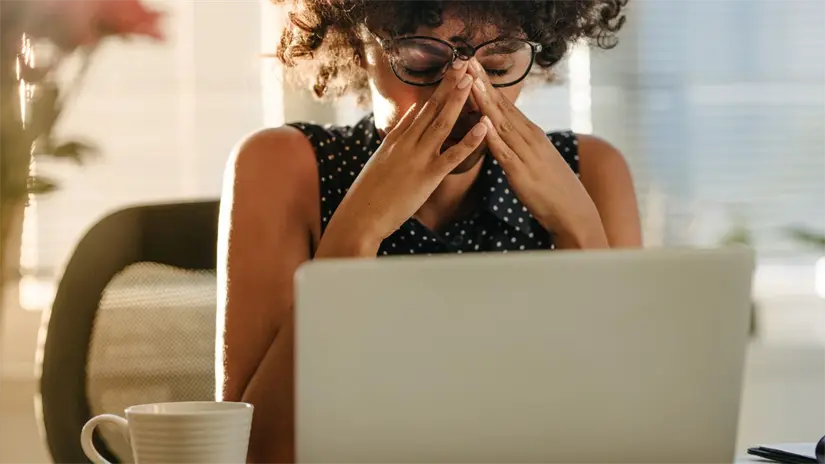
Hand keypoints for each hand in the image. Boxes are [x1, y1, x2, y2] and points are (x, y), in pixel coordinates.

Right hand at [317, 60, 488, 256]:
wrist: (360, 216)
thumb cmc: (368, 194)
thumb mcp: (380, 161)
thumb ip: (396, 139)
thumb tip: (409, 118)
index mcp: (395, 139)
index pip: (420, 109)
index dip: (437, 90)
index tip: (450, 72)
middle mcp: (406, 143)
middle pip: (431, 108)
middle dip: (449, 85)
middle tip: (464, 64)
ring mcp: (417, 157)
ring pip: (442, 123)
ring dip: (458, 100)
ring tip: (471, 80)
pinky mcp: (428, 176)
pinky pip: (453, 155)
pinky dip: (470, 140)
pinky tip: (484, 127)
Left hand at [467, 59, 607, 247]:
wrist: (574, 212)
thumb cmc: (553, 188)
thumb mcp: (536, 159)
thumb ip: (520, 144)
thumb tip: (503, 133)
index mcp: (532, 134)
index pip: (506, 104)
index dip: (488, 84)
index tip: (473, 65)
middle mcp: (530, 139)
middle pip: (502, 107)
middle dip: (483, 84)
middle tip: (466, 60)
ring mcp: (527, 155)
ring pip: (502, 124)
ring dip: (485, 102)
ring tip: (471, 82)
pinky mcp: (522, 174)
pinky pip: (505, 153)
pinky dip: (493, 138)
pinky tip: (482, 124)